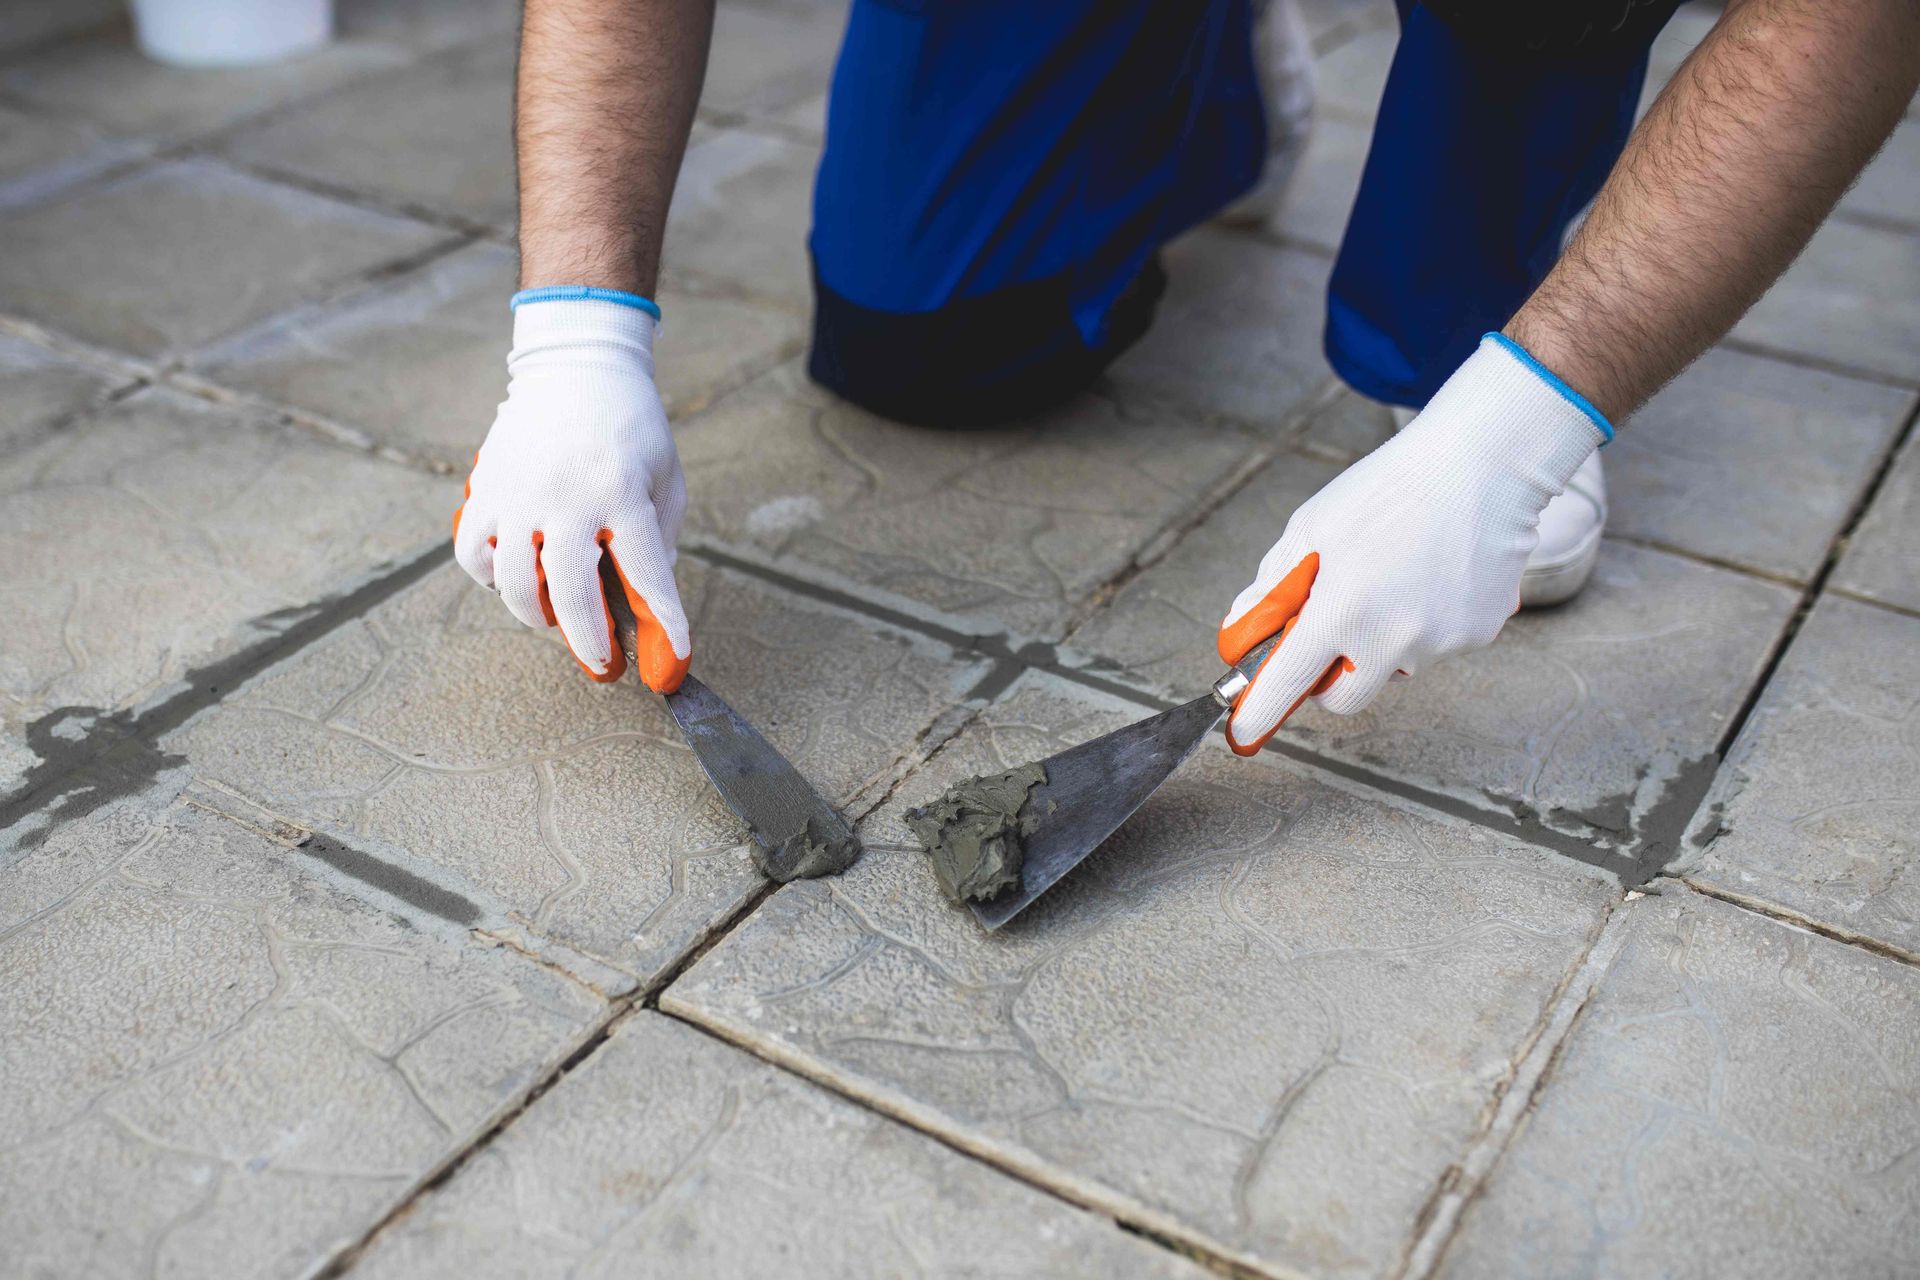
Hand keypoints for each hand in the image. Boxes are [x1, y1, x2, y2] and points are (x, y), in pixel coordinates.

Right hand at [454, 294, 690, 692]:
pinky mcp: (484, 490)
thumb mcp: (664, 479)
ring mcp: (518, 494)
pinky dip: (493, 580)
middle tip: (605, 666)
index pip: (646, 574)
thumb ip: (659, 540)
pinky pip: (475, 556)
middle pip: (571, 594)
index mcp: (622, 491)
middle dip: (590, 643)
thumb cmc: (631, 428)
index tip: (671, 665)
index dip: (662, 626)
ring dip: (540, 617)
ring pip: (514, 584)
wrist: (576, 367)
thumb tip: (645, 605)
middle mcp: (566, 496)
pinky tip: (519, 579)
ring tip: (562, 621)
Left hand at [1217, 335, 1609, 753]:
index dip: (1260, 713)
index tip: (1244, 731)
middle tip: (1327, 633)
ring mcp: (1442, 641)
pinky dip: (1426, 622)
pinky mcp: (1479, 634)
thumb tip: (1242, 630)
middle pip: (1345, 697)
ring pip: (1395, 666)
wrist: (1482, 462)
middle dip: (1327, 677)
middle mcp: (1395, 638)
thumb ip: (1272, 587)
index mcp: (1343, 611)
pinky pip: (1437, 645)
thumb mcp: (1311, 528)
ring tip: (1393, 575)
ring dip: (1382, 641)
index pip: (1288, 684)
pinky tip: (1433, 573)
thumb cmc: (1389, 489)